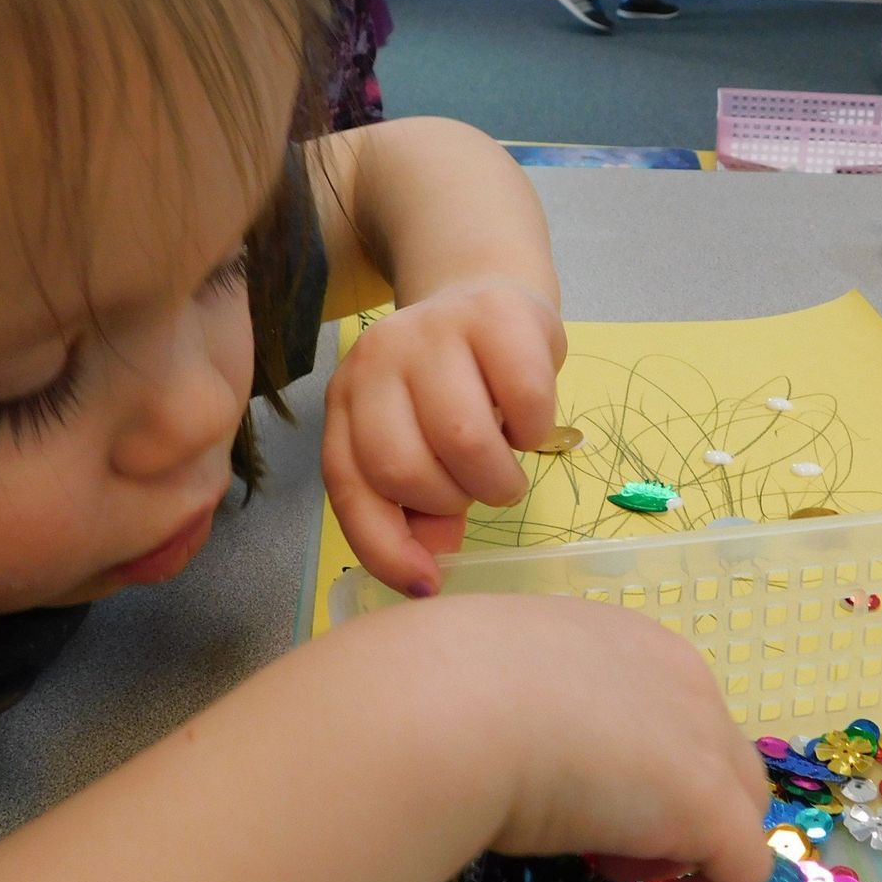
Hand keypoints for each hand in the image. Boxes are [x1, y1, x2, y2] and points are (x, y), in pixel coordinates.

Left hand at [321, 279, 565, 596]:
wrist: (488, 297)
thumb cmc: (452, 391)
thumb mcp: (420, 449)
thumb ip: (411, 509)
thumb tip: (428, 568)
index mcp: (347, 401)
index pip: (349, 483)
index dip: (384, 546)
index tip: (427, 584)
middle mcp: (376, 360)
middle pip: (401, 465)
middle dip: (449, 501)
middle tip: (474, 491)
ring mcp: (431, 331)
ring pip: (461, 437)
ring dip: (496, 478)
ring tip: (504, 469)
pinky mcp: (495, 315)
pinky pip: (523, 400)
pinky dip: (534, 432)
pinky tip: (527, 423)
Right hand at [401, 594, 770, 881]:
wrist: (448, 708)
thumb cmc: (446, 685)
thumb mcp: (490, 679)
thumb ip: (521, 701)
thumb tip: (496, 735)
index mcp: (624, 641)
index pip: (663, 705)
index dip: (634, 757)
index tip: (579, 789)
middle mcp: (680, 677)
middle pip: (712, 751)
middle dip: (667, 799)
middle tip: (596, 834)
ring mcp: (704, 738)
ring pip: (736, 801)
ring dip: (686, 840)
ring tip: (611, 867)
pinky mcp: (711, 805)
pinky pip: (743, 865)